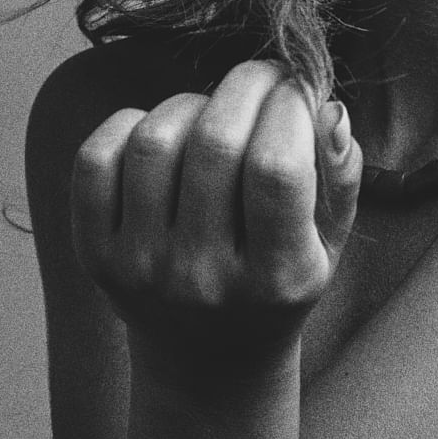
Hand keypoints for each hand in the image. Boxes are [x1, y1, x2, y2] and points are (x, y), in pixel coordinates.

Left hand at [70, 60, 361, 365]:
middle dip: (247, 85)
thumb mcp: (330, 239)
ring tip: (216, 113)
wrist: (210, 361)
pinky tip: (166, 132)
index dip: (290, 105)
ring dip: (192, 103)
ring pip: (155, 142)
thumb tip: (328, 107)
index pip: (277, 167)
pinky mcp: (96, 255)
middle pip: (215, 143)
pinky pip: (96, 160)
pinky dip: (130, 123)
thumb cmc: (281, 284)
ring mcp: (142, 266)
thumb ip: (341, 172)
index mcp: (276, 277)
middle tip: (265, 77)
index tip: (300, 88)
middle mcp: (203, 277)